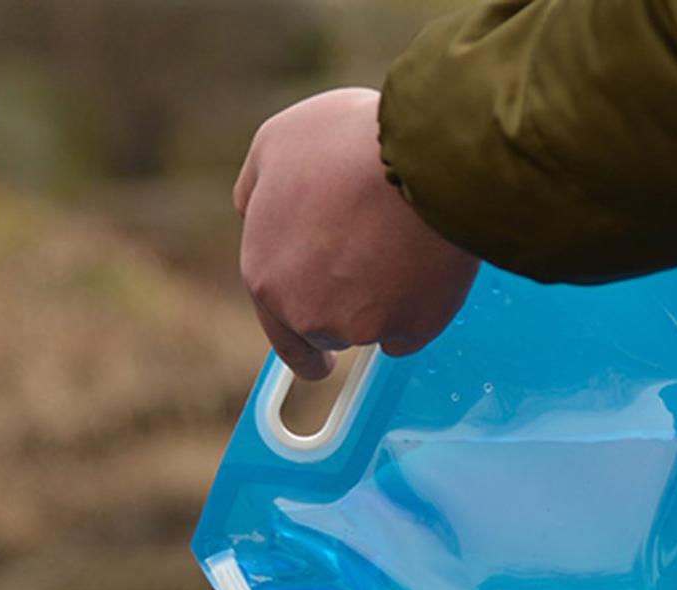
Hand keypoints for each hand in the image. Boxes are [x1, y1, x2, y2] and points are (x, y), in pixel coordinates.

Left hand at [233, 87, 479, 378]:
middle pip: (325, 334)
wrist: (424, 159)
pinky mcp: (410, 331)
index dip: (299, 342)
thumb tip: (251, 211)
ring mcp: (359, 327)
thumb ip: (257, 191)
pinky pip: (412, 331)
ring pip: (371, 331)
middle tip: (369, 277)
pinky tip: (424, 265)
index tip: (317, 357)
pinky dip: (419, 308)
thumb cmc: (350, 144)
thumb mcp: (276, 145)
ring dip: (382, 304)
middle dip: (343, 312)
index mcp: (265, 277)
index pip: (278, 331)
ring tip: (399, 246)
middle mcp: (305, 314)